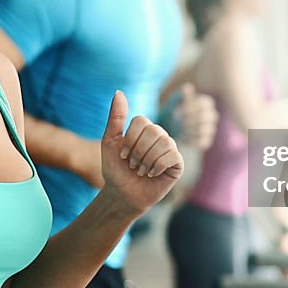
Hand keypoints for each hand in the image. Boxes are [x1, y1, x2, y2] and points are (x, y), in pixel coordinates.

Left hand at [100, 91, 183, 216]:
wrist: (122, 195)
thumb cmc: (115, 170)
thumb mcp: (110, 142)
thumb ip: (116, 117)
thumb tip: (119, 91)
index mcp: (144, 128)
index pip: (141, 121)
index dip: (130, 140)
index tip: (122, 155)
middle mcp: (159, 135)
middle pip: (153, 131)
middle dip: (137, 152)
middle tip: (132, 165)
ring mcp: (170, 148)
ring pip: (163, 142)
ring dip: (146, 161)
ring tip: (141, 171)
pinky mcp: (177, 163)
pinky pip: (172, 155)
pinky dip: (157, 166)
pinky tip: (152, 174)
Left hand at [167, 83, 217, 149]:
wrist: (170, 130)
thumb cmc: (172, 113)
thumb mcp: (173, 103)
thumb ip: (180, 95)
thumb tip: (187, 88)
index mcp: (206, 103)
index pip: (205, 103)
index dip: (191, 107)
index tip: (177, 110)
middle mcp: (211, 116)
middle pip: (205, 117)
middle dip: (189, 119)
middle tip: (176, 120)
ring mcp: (210, 129)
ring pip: (204, 129)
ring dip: (189, 129)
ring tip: (177, 128)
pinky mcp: (206, 141)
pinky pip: (202, 141)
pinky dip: (190, 139)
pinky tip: (181, 136)